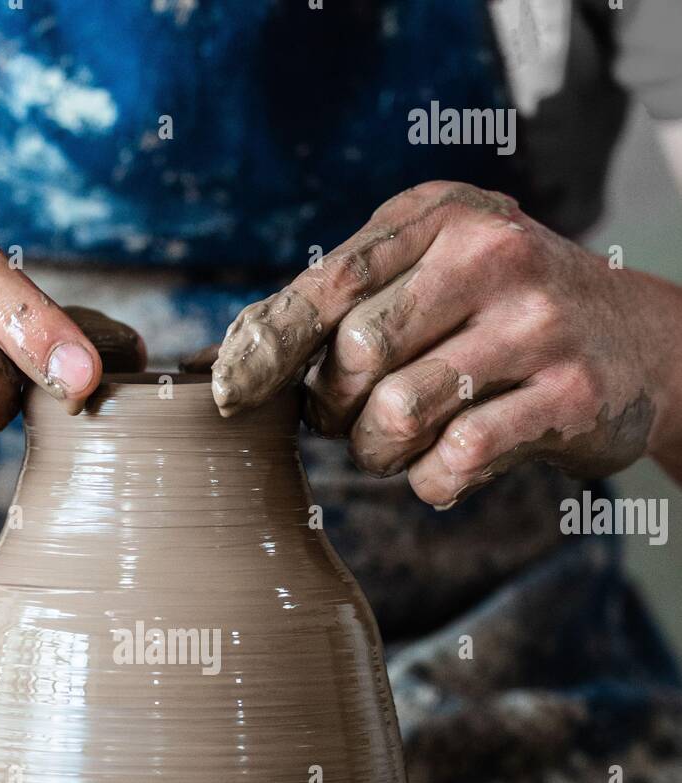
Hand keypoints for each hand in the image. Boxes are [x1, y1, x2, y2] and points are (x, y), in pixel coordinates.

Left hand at [212, 181, 681, 505]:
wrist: (639, 341)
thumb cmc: (501, 311)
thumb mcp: (428, 272)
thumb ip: (339, 300)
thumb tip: (227, 356)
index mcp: (441, 218)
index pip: (330, 282)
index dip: (267, 345)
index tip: (226, 391)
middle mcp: (491, 257)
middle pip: (355, 356)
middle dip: (332, 409)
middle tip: (349, 419)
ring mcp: (536, 326)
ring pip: (398, 414)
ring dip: (378, 451)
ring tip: (395, 444)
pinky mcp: (569, 396)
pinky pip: (456, 461)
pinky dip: (432, 481)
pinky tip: (447, 465)